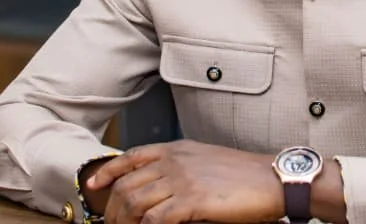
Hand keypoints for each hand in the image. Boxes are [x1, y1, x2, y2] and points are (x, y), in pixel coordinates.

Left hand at [81, 139, 283, 223]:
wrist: (271, 178)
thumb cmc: (244, 173)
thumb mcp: (206, 159)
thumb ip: (180, 166)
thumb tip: (161, 183)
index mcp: (177, 149)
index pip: (131, 157)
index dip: (108, 171)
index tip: (94, 185)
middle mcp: (174, 162)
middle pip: (127, 185)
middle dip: (113, 209)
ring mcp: (182, 180)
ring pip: (135, 204)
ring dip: (124, 223)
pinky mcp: (192, 201)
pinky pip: (155, 220)